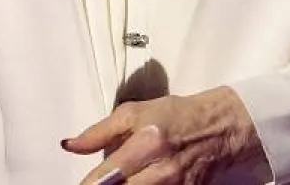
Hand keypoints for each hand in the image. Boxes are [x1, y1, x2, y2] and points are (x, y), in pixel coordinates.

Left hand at [64, 87, 266, 183]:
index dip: (90, 184)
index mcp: (147, 142)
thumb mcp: (134, 112)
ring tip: (122, 180)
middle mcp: (162, 169)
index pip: (109, 174)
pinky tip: (138, 181)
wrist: (219, 129)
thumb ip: (99, 131)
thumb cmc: (175, 115)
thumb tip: (69, 146)